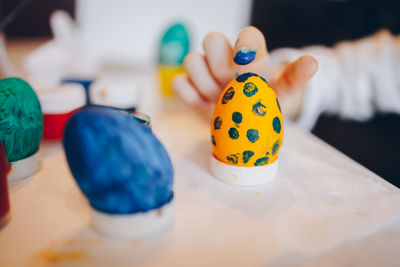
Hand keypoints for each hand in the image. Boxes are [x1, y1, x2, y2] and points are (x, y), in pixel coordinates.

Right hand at [172, 26, 317, 119]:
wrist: (245, 124)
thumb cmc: (263, 103)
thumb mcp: (282, 93)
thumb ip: (294, 78)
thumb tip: (312, 63)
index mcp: (250, 54)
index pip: (246, 35)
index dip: (245, 47)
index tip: (248, 68)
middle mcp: (224, 57)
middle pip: (211, 39)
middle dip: (220, 64)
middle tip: (231, 86)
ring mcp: (204, 72)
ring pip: (191, 60)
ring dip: (204, 83)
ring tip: (217, 101)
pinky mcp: (190, 89)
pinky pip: (178, 83)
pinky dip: (188, 95)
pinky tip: (203, 106)